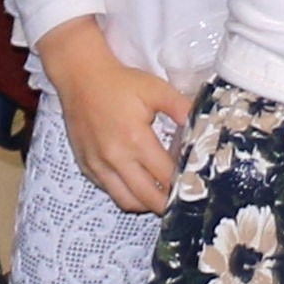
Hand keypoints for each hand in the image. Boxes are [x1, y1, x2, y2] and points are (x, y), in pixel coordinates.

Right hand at [36, 15, 197, 217]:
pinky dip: (126, 194)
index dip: (182, 182)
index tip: (195, 183)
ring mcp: (98, 166)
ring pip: (126, 201)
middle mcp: (115, 159)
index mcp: (135, 140)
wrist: (81, 79)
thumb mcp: (156, 89)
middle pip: (147, 197)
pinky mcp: (87, 167)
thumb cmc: (120, 83)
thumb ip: (181, 107)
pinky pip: (109, 191)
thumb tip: (202, 125)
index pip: (165, 175)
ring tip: (161, 196)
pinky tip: (138, 185)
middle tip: (182, 198)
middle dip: (167, 203)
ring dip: (146, 204)